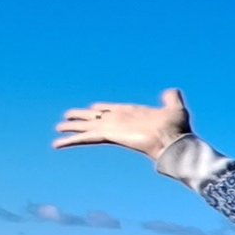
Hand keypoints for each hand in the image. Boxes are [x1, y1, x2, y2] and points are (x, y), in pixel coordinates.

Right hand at [53, 88, 191, 160]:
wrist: (174, 141)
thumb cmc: (177, 129)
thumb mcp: (175, 108)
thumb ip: (171, 98)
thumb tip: (172, 90)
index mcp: (131, 114)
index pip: (112, 111)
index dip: (103, 109)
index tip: (94, 107)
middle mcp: (120, 122)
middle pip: (96, 118)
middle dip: (82, 118)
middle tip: (67, 118)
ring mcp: (113, 129)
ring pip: (87, 127)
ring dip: (72, 128)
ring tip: (58, 129)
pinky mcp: (109, 136)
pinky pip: (86, 137)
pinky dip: (71, 141)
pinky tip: (57, 144)